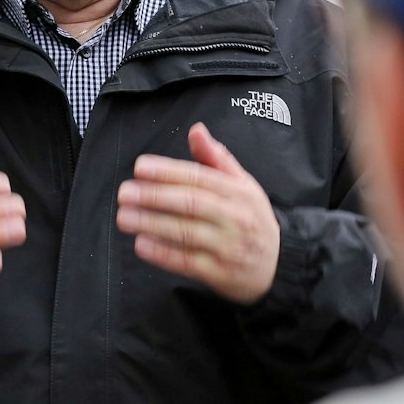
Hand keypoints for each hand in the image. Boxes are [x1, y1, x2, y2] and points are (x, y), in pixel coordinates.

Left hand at [116, 121, 280, 304]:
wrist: (279, 266)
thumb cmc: (252, 220)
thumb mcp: (244, 185)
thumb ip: (216, 158)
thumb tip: (196, 130)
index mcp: (238, 192)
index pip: (199, 177)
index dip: (168, 172)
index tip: (140, 168)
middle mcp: (234, 217)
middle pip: (190, 203)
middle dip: (154, 196)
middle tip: (125, 192)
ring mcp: (227, 247)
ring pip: (186, 232)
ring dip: (152, 223)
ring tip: (125, 217)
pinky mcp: (219, 273)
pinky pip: (187, 261)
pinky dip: (162, 253)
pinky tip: (141, 244)